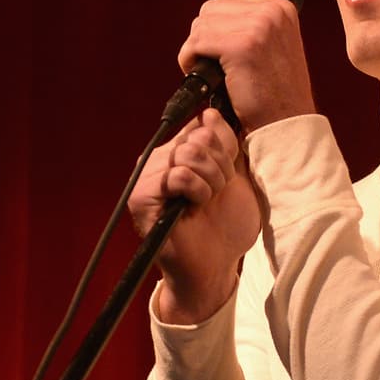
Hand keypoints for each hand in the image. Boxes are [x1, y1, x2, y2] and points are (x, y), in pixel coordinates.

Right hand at [131, 112, 262, 323]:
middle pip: (199, 136)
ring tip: (206, 201)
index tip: (228, 173)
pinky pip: (178, 175)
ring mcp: (148, 177)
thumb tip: (210, 114)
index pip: (204, 124)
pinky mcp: (142, 196)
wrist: (216, 265)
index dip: (225, 148)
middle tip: (216, 192)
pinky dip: (196, 191)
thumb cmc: (226, 226)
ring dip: (210, 181)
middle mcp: (160, 159)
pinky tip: (194, 207)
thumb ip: (226, 144)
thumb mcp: (237, 177)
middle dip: (220, 166)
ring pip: (189, 153)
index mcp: (180, 151)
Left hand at [176, 0, 313, 131]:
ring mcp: (259, 26)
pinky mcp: (242, 46)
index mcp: (282, 7)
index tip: (218, 46)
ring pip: (202, 23)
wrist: (286, 125)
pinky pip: (197, 41)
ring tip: (209, 70)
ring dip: (196, 47)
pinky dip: (190, 58)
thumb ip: (253, 24)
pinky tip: (201, 76)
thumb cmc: (275, 94)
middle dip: (205, 34)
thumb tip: (212, 17)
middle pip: (212, 6)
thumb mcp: (274, 47)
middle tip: (211, 61)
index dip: (216, 20)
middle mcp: (273, 10)